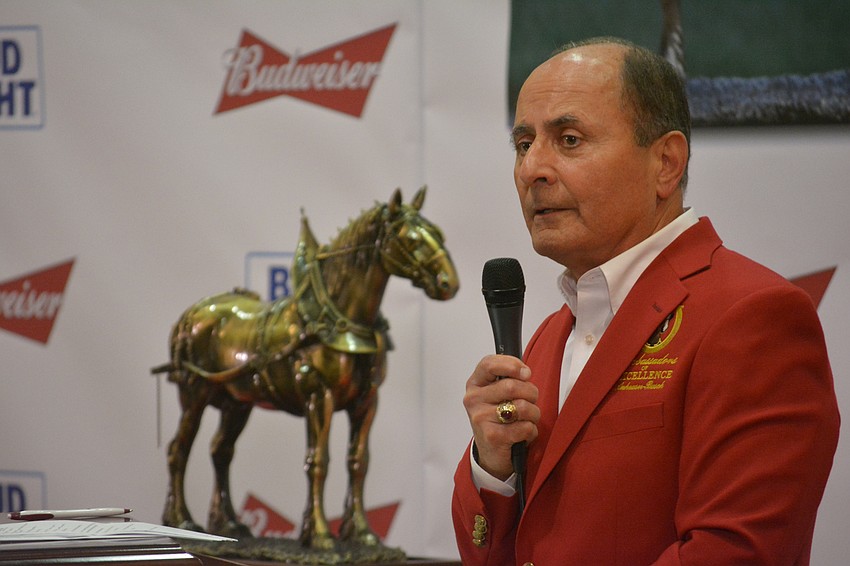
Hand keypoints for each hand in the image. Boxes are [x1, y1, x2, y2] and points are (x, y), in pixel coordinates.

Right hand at [463, 354, 539, 479]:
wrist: (491, 453)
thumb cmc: (498, 419)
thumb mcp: (497, 394)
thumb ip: (508, 378)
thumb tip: (525, 372)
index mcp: (475, 384)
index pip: (489, 364)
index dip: (512, 365)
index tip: (526, 373)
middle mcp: (474, 399)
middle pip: (512, 386)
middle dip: (531, 393)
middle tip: (531, 401)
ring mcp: (481, 418)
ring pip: (522, 407)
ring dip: (533, 414)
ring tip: (527, 419)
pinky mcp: (492, 437)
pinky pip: (525, 427)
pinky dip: (531, 431)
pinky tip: (523, 434)